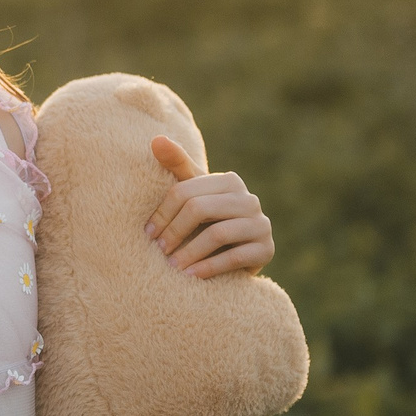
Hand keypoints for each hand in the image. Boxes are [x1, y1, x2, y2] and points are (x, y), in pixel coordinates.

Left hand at [144, 136, 274, 276]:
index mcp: (229, 181)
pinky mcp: (267, 249)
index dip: (163, 213)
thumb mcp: (191, 191)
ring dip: (190, 252)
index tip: (148, 233)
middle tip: (159, 250)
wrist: (234, 254)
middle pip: (200, 209)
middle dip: (174, 231)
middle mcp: (249, 199)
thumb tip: (156, 139)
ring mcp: (261, 224)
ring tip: (171, 267)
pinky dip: (210, 267)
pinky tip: (191, 276)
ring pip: (217, 233)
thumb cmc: (204, 219)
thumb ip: (176, 164)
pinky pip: (235, 257)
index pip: (185, 191)